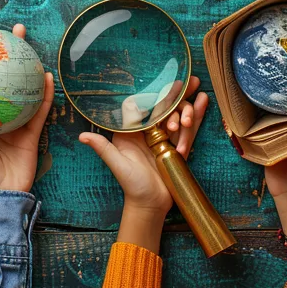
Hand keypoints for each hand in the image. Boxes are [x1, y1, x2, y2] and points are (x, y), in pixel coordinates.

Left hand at [0, 24, 54, 192]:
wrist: (3, 196)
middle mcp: (2, 114)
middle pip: (6, 76)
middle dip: (9, 51)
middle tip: (9, 30)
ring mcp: (20, 120)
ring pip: (25, 86)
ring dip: (28, 64)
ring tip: (28, 43)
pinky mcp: (35, 131)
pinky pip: (41, 108)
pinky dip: (45, 93)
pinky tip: (46, 76)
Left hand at [79, 76, 208, 216]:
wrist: (151, 205)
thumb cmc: (131, 186)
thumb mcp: (118, 165)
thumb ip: (103, 149)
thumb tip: (82, 136)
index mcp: (132, 131)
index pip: (144, 106)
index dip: (156, 94)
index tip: (167, 85)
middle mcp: (148, 131)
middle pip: (165, 106)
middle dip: (178, 94)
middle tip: (191, 82)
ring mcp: (165, 137)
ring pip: (178, 115)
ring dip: (187, 109)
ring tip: (191, 114)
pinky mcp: (178, 146)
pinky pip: (188, 128)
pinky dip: (197, 115)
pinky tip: (204, 101)